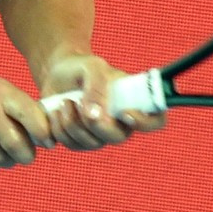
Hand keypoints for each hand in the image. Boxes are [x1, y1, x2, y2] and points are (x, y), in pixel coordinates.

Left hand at [39, 52, 165, 150]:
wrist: (57, 73)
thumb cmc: (82, 67)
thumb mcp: (91, 66)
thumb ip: (97, 86)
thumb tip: (95, 114)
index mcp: (134, 102)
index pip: (155, 120)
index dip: (145, 122)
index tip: (125, 112)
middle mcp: (120, 123)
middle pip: (118, 138)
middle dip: (96, 124)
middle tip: (77, 102)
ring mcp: (100, 135)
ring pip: (91, 143)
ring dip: (72, 123)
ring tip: (65, 101)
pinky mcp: (79, 141)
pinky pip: (72, 145)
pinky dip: (60, 128)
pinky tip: (57, 110)